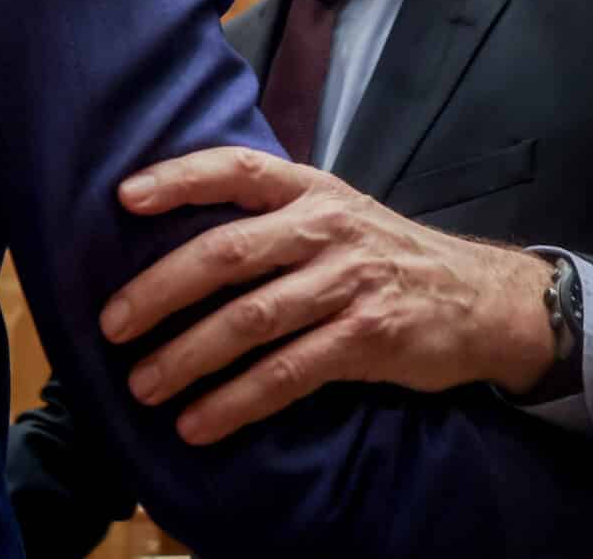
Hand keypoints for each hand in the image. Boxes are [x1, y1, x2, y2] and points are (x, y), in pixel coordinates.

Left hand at [100, 147, 555, 444]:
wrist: (481, 299)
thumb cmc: (386, 257)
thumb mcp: (337, 214)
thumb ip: (273, 217)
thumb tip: (178, 234)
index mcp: (313, 190)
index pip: (237, 169)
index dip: (180, 179)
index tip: (124, 196)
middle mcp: (328, 229)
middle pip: (229, 252)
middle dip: (161, 289)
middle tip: (112, 324)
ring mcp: (349, 283)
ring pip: (251, 319)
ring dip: (188, 356)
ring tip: (143, 385)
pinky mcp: (367, 339)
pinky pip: (287, 373)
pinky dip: (237, 401)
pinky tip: (200, 423)